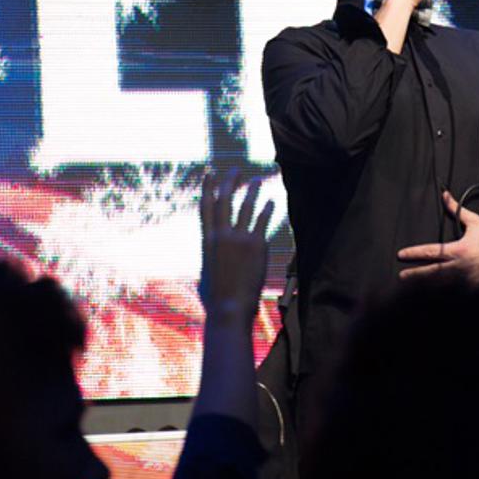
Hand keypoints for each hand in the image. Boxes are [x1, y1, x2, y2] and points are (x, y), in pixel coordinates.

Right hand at [198, 168, 275, 329]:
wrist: (229, 309)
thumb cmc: (216, 299)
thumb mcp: (206, 274)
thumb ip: (211, 261)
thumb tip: (212, 261)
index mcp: (207, 241)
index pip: (206, 207)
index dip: (208, 188)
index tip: (210, 174)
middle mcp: (221, 235)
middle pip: (225, 200)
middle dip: (229, 182)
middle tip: (235, 170)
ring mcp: (239, 239)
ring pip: (246, 207)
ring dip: (251, 191)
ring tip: (257, 180)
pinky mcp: (256, 245)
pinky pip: (262, 221)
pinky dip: (267, 209)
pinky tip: (272, 201)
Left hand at [397, 189, 478, 284]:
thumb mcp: (474, 222)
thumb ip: (457, 210)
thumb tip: (445, 196)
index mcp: (458, 250)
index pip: (431, 252)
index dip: (414, 253)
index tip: (401, 254)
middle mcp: (460, 266)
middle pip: (432, 272)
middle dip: (415, 274)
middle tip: (402, 275)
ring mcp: (466, 280)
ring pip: (441, 284)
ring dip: (426, 285)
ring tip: (412, 287)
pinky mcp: (472, 288)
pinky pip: (454, 291)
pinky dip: (442, 292)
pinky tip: (431, 293)